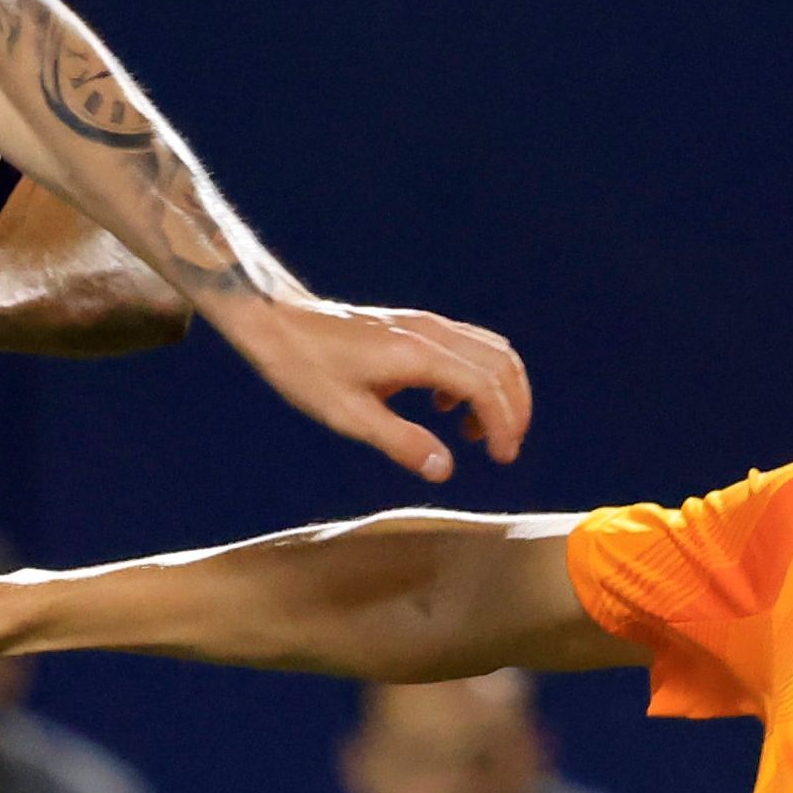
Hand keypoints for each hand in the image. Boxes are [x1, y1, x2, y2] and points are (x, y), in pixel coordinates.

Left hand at [210, 295, 533, 485]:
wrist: (278, 322)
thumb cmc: (306, 369)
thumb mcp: (348, 415)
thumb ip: (400, 442)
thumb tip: (445, 469)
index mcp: (417, 354)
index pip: (484, 386)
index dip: (503, 423)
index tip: (501, 457)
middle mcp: (430, 332)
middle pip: (500, 363)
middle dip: (513, 408)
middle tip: (503, 450)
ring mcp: (425, 324)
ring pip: (490, 351)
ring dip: (499, 392)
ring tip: (479, 434)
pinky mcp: (417, 325)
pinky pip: (468, 347)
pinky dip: (477, 378)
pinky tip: (447, 408)